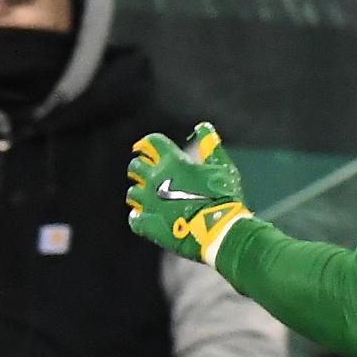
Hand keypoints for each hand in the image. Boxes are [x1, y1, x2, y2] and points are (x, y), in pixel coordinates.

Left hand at [125, 122, 253, 265]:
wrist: (219, 230)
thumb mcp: (221, 167)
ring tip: (148, 197)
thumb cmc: (223, 197)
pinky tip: (145, 217)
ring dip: (139, 192)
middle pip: (136, 166)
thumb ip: (210, 145)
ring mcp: (149, 202)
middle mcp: (156, 178)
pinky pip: (134, 219)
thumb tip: (203, 126)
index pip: (151, 143)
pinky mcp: (148, 224)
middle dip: (139, 167)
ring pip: (132, 193)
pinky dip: (138, 217)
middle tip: (145, 172)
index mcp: (173, 161)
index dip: (146, 143)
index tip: (142, 147)